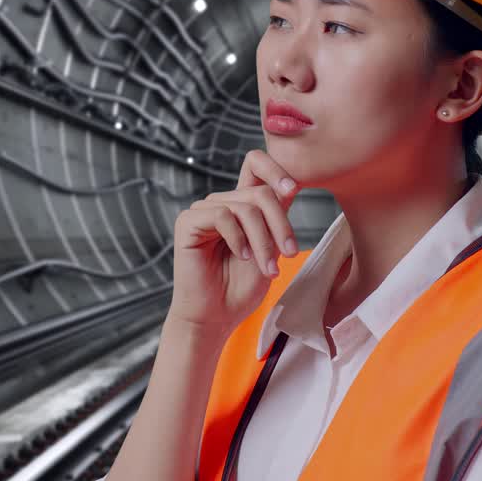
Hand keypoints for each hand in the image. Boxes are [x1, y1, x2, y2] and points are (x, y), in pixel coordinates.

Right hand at [167, 150, 300, 340]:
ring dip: (263, 241)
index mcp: (241, 204)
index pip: (255, 164)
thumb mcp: (271, 248)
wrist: (216, 317)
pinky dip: (238, 238)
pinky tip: (242, 256)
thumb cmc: (242, 288)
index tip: (293, 189)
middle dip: (280, 224)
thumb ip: (277, 216)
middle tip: (289, 254)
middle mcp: (222, 202)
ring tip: (268, 268)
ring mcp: (203, 210)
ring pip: (246, 207)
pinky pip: (222, 216)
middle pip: (260, 192)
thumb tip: (291, 185)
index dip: (276, 168)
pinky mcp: (188, 222)